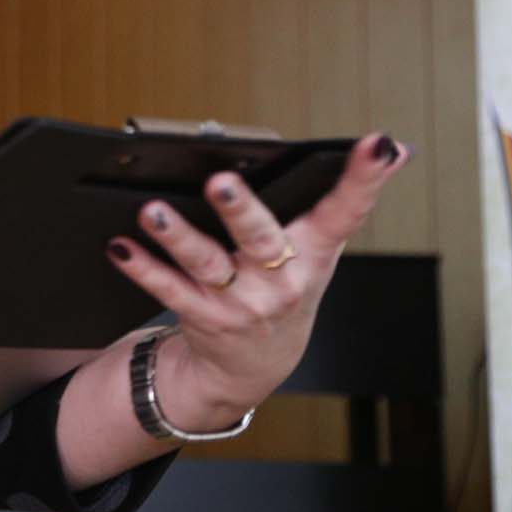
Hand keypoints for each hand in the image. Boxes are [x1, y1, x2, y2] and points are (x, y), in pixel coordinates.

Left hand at [104, 132, 406, 429]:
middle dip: (240, 209)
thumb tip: (391, 147)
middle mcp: (280, 279)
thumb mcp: (318, 251)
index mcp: (314, 253)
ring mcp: (241, 302)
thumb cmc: (282, 288)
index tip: (377, 145)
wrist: (253, 366)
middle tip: (220, 181)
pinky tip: (120, 246)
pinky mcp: (203, 316)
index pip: (346, 211)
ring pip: (207, 264)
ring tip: (152, 211)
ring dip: (178, 237)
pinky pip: (169, 289)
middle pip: (260, 238)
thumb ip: (343, 200)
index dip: (364, 179)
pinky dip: (142, 267)